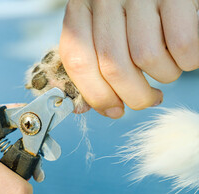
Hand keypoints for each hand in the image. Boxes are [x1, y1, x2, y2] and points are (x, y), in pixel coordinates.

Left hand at [60, 0, 198, 117]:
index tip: (114, 111)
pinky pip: (181, 44)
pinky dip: (186, 61)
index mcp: (80, 11)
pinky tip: (182, 55)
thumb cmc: (130, 16)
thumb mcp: (101, 32)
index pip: (79, 62)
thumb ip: (92, 65)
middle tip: (147, 99)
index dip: (96, 95)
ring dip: (163, 75)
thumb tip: (97, 108)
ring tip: (165, 67)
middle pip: (113, 66)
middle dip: (134, 96)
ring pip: (146, 57)